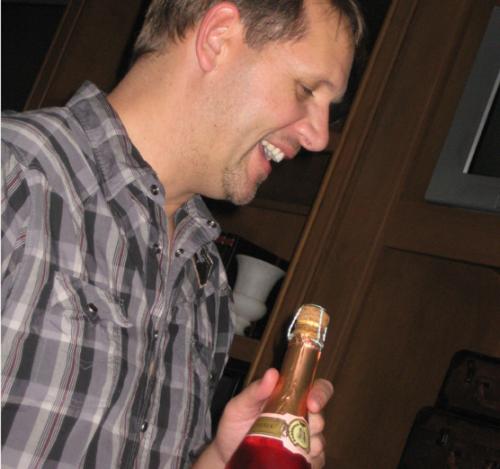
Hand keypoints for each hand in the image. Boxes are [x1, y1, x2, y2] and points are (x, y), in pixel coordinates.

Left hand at [193, 370, 333, 467]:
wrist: (228, 455)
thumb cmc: (234, 425)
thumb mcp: (240, 405)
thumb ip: (255, 390)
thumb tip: (272, 373)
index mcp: (289, 398)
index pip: (316, 388)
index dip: (321, 393)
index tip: (312, 404)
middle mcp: (300, 417)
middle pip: (321, 417)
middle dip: (314, 423)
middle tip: (295, 429)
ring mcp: (302, 440)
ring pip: (320, 441)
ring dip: (308, 446)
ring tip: (287, 449)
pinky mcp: (303, 461)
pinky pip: (316, 462)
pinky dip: (308, 462)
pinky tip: (291, 461)